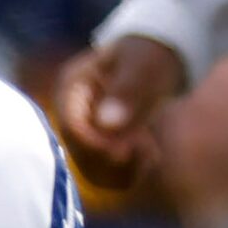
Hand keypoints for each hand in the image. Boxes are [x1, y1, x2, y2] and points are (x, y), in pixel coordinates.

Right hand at [55, 35, 185, 190]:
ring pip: (92, 168)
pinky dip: (129, 170)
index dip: (97, 145)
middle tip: (147, 148)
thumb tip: (107, 124)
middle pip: (79, 153)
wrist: (158, 60)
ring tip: (150, 149)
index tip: (129, 150)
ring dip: (123, 168)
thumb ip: (127, 90)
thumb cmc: (151, 55)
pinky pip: (106, 172)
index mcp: (71, 87)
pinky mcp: (96, 146)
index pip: (72, 128)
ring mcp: (81, 132)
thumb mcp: (143, 66)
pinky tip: (148, 153)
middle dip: (113, 157)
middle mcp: (69, 113)